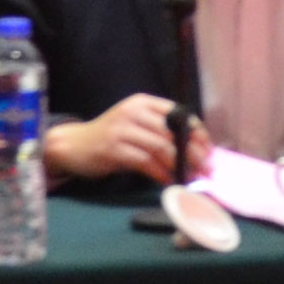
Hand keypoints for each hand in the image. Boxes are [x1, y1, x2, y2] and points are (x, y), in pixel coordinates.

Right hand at [42, 90, 193, 183]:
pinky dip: (160, 173)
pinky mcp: (113, 149)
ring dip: (180, 165)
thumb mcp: (135, 124)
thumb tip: (193, 150)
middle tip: (206, 169)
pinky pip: (145, 162)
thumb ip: (158, 130)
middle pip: (173, 132)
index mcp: (143, 102)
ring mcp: (122, 129)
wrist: (74, 145)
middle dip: (194, 152)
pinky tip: (169, 181)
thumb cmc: (110, 136)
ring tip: (191, 177)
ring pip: (161, 147)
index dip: (197, 132)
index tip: (209, 149)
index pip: (179, 113)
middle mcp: (133, 112)